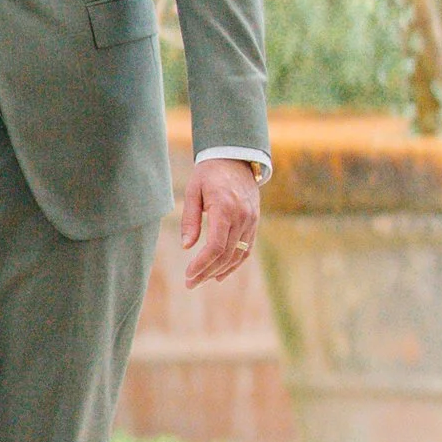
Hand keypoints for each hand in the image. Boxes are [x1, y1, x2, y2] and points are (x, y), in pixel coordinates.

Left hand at [180, 157, 259, 287]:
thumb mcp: (193, 190)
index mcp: (224, 209)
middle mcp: (241, 217)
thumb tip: (187, 247)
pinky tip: (221, 273)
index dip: (202, 264)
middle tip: (190, 283)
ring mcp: (251, 220)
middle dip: (207, 272)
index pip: (215, 246)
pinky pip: (246, 248)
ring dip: (219, 270)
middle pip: (225, 254)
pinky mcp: (254, 222)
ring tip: (202, 279)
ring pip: (237, 254)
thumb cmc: (209, 173)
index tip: (188, 274)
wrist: (235, 158)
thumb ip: (190, 219)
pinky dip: (235, 263)